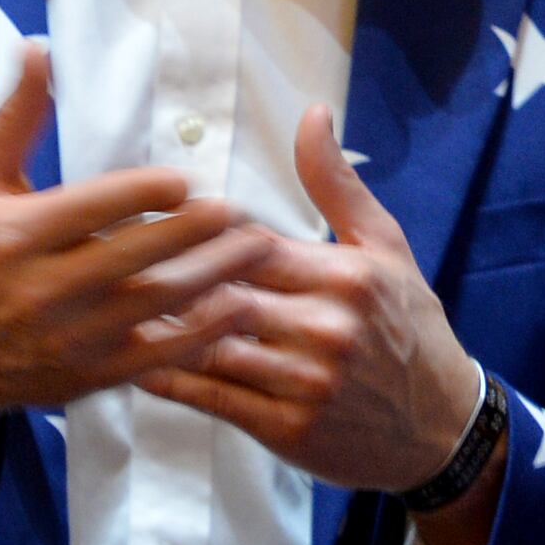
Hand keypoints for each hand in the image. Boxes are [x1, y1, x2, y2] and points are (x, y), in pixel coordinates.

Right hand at [0, 46, 274, 465]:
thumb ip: (14, 116)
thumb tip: (38, 50)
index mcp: (16, 235)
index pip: (89, 211)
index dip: (140, 196)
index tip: (184, 181)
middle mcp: (43, 290)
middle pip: (131, 259)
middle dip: (192, 235)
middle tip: (238, 211)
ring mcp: (71, 338)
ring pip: (154, 305)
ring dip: (212, 278)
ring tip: (257, 249)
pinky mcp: (92, 375)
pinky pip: (158, 356)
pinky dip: (202, 334)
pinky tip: (239, 307)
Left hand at [136, 104, 486, 494]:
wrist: (441, 430)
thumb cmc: (410, 329)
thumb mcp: (386, 249)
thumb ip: (338, 185)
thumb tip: (312, 113)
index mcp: (345, 276)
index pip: (249, 243)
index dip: (197, 233)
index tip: (149, 220)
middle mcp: (326, 328)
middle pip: (221, 292)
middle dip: (166, 277)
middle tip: (106, 261)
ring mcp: (306, 383)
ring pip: (211, 345)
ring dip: (155, 328)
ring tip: (103, 308)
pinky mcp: (289, 430)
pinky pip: (214, 398)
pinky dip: (169, 380)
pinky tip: (131, 363)